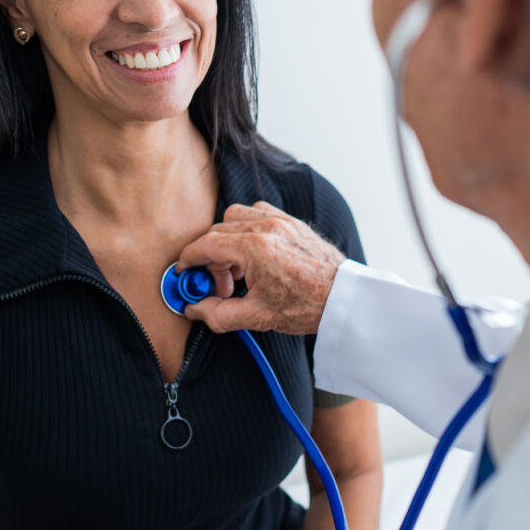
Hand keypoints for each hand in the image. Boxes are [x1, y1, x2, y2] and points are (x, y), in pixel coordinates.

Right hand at [177, 202, 345, 334]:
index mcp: (256, 248)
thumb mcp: (258, 317)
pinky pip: (258, 213)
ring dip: (227, 240)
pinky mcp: (292, 222)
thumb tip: (195, 309)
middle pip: (218, 231)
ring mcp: (281, 220)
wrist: (344, 298)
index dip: (189, 260)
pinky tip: (254, 256)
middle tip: (220, 287)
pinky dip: (247, 230)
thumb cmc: (308, 305)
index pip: (206, 245)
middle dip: (210, 258)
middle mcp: (267, 227)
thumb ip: (219, 313)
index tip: (185, 273)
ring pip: (236, 217)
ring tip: (238, 271)